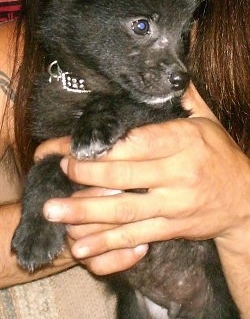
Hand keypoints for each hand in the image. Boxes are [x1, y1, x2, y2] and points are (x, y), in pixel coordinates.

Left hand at [36, 84, 249, 274]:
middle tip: (58, 171)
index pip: (138, 142)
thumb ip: (185, 96)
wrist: (245, 201)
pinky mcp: (170, 228)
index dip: (103, 146)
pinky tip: (80, 248)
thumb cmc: (220, 155)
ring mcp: (173, 205)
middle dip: (85, 174)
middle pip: (123, 175)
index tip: (75, 146)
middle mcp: (178, 174)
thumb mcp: (208, 120)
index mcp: (184, 141)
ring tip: (52, 211)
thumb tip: (169, 69)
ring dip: (84, 212)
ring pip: (123, 210)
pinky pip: (134, 237)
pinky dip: (105, 243)